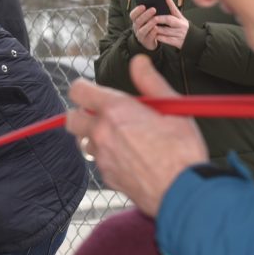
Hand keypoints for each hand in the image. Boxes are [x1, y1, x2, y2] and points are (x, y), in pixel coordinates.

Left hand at [65, 56, 207, 215]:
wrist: (181, 192)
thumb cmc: (182, 150)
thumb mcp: (174, 108)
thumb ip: (150, 82)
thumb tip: (138, 62)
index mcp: (116, 110)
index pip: (78, 91)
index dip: (84, 88)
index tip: (94, 91)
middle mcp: (101, 132)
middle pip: (71, 118)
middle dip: (83, 113)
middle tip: (105, 115)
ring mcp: (101, 156)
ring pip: (83, 141)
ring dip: (95, 136)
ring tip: (122, 137)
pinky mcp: (105, 175)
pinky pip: (98, 161)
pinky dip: (107, 156)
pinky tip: (130, 157)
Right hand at [129, 5, 159, 50]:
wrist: (149, 40)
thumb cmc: (150, 26)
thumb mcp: (147, 19)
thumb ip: (149, 12)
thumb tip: (157, 1)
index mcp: (135, 20)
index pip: (132, 15)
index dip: (137, 10)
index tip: (143, 6)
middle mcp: (136, 28)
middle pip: (138, 21)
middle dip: (145, 15)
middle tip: (154, 9)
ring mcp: (141, 35)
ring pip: (142, 30)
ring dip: (149, 24)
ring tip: (155, 19)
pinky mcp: (147, 41)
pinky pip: (149, 37)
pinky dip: (152, 33)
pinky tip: (156, 28)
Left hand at [154, 0, 189, 49]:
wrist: (195, 41)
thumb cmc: (183, 29)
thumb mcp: (181, 20)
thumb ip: (173, 11)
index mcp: (181, 19)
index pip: (176, 10)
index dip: (171, 4)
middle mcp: (181, 25)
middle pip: (169, 20)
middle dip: (159, 19)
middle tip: (151, 18)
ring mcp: (180, 34)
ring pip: (166, 30)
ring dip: (156, 29)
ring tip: (149, 26)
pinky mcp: (178, 42)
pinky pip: (167, 39)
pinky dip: (160, 37)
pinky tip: (154, 36)